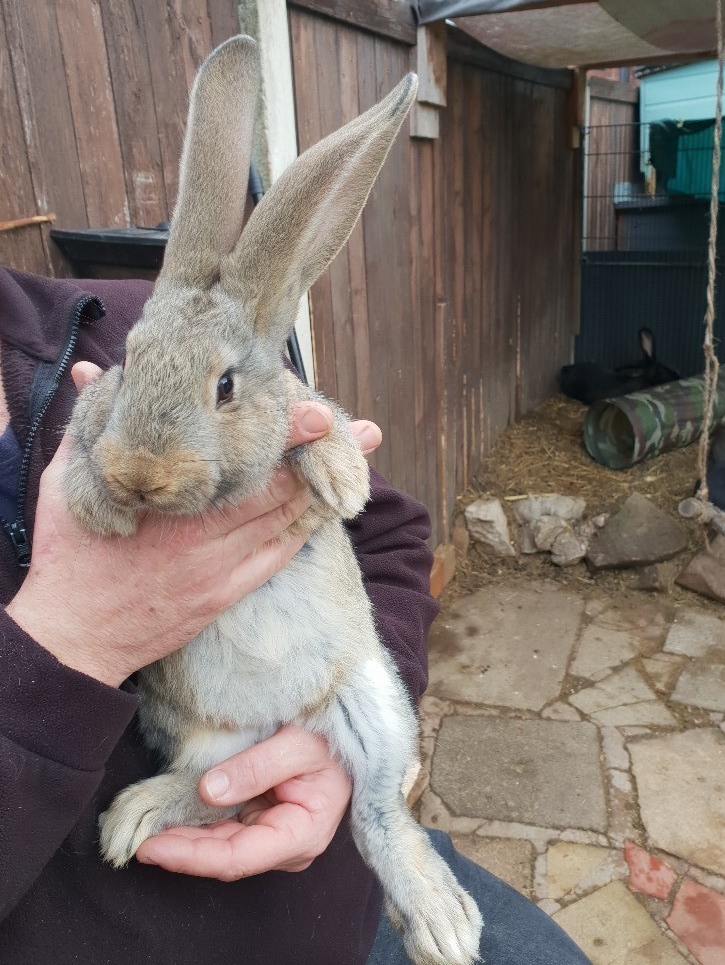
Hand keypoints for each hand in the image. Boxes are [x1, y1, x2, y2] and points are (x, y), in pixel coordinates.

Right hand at [7, 363, 381, 686]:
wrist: (72, 638)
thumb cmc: (70, 556)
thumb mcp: (70, 484)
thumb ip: (90, 428)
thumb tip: (97, 375)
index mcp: (170, 504)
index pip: (241, 463)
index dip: (285, 437)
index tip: (319, 413)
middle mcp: (204, 537)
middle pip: (279, 492)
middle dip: (324, 459)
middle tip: (366, 433)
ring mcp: (220, 570)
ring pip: (285, 524)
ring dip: (325, 492)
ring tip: (360, 463)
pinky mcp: (224, 595)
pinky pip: (276, 558)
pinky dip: (303, 531)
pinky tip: (325, 511)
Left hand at [135, 726, 351, 879]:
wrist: (349, 732)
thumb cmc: (332, 737)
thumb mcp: (298, 744)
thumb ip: (256, 767)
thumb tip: (207, 791)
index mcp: (301, 835)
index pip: (235, 857)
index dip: (190, 856)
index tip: (151, 845)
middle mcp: (285, 846)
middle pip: (223, 857)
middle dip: (179, 850)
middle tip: (135, 837)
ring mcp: (274, 836)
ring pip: (220, 847)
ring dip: (184, 839)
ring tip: (146, 827)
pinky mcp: (264, 823)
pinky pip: (225, 830)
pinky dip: (197, 825)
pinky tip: (170, 818)